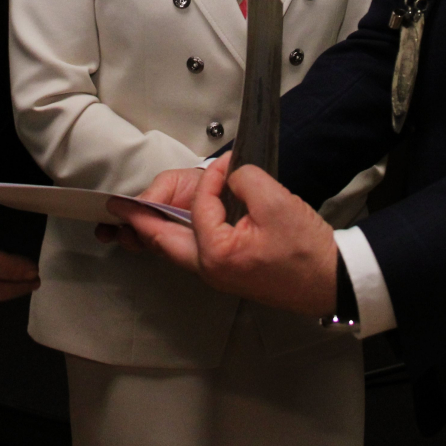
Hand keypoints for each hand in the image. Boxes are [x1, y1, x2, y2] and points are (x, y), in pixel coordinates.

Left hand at [108, 156, 335, 317]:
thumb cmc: (307, 250)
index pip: (199, 207)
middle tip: (113, 213)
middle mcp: (210, 268)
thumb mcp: (275, 202)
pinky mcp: (229, 273)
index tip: (224, 165)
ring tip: (128, 227)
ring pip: (175, 251)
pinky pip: (193, 253)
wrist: (331, 281)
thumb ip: (243, 180)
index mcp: (217, 253)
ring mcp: (218, 274)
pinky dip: (175, 240)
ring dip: (152, 234)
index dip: (210, 180)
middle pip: (163, 243)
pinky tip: (169, 234)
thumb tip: (229, 176)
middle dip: (137, 225)